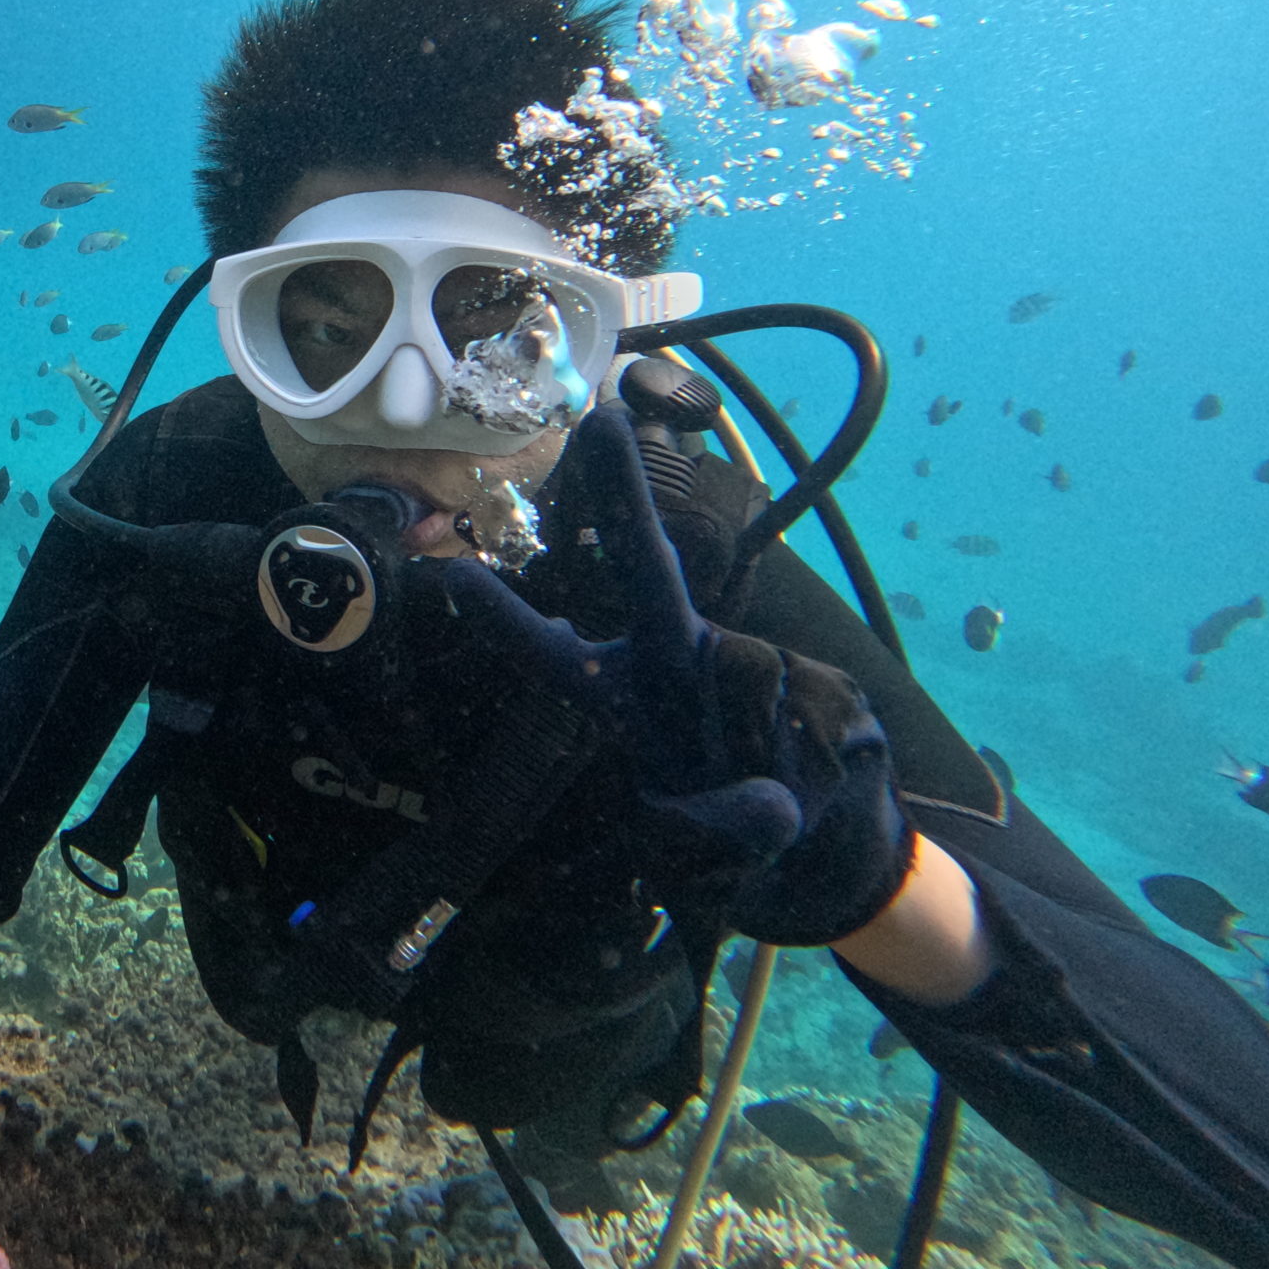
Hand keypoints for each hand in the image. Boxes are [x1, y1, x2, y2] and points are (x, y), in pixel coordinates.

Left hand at [441, 404, 910, 944]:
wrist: (824, 844)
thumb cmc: (730, 829)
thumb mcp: (707, 852)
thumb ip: (722, 832)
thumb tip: (768, 805)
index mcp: (621, 696)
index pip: (549, 655)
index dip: (501, 617)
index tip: (445, 571)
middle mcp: (676, 660)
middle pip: (647, 565)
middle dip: (623, 490)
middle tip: (600, 416)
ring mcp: (744, 662)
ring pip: (748, 682)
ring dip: (760, 746)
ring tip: (762, 781)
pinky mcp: (817, 680)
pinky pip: (805, 710)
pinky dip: (807, 755)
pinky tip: (804, 773)